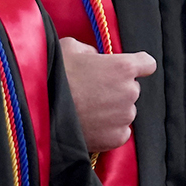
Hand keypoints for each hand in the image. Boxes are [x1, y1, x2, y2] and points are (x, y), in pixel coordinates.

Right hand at [59, 38, 155, 153]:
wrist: (38, 111)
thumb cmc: (53, 75)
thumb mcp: (69, 48)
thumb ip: (90, 51)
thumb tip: (94, 57)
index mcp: (123, 67)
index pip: (147, 64)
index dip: (137, 65)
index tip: (126, 70)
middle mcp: (130, 92)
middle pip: (132, 89)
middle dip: (117, 89)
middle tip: (93, 91)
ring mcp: (125, 117)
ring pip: (125, 111)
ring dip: (112, 110)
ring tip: (88, 110)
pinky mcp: (116, 137)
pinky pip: (120, 131)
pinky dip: (109, 129)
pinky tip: (90, 124)